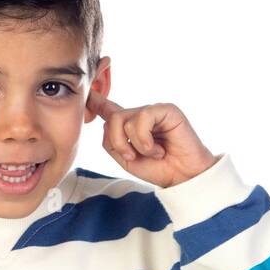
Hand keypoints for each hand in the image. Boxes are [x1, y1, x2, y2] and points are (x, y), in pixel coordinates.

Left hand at [87, 91, 216, 187]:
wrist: (182, 178)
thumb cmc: (158, 168)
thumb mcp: (126, 159)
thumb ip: (112, 141)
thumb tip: (107, 121)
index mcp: (130, 126)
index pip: (110, 109)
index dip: (96, 100)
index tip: (86, 91)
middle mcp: (140, 115)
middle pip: (113, 119)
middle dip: (118, 143)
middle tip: (132, 157)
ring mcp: (153, 111)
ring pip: (125, 120)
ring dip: (135, 145)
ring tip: (152, 153)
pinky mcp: (166, 110)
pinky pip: (142, 118)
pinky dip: (145, 140)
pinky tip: (158, 149)